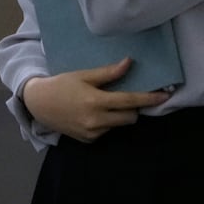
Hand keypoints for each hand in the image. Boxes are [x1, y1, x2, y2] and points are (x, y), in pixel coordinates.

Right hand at [21, 59, 170, 142]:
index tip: (165, 96)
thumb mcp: (83, 75)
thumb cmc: (61, 85)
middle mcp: (96, 120)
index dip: (149, 98)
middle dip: (132, 108)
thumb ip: (108, 73)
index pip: (130, 101)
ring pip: (119, 125)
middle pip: (130, 117)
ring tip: (103, 103)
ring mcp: (92, 133)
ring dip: (118, 115)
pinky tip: (92, 114)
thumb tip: (129, 63)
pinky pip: (107, 131)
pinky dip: (106, 122)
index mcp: (96, 102)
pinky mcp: (88, 140)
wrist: (38, 104)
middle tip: (124, 96)